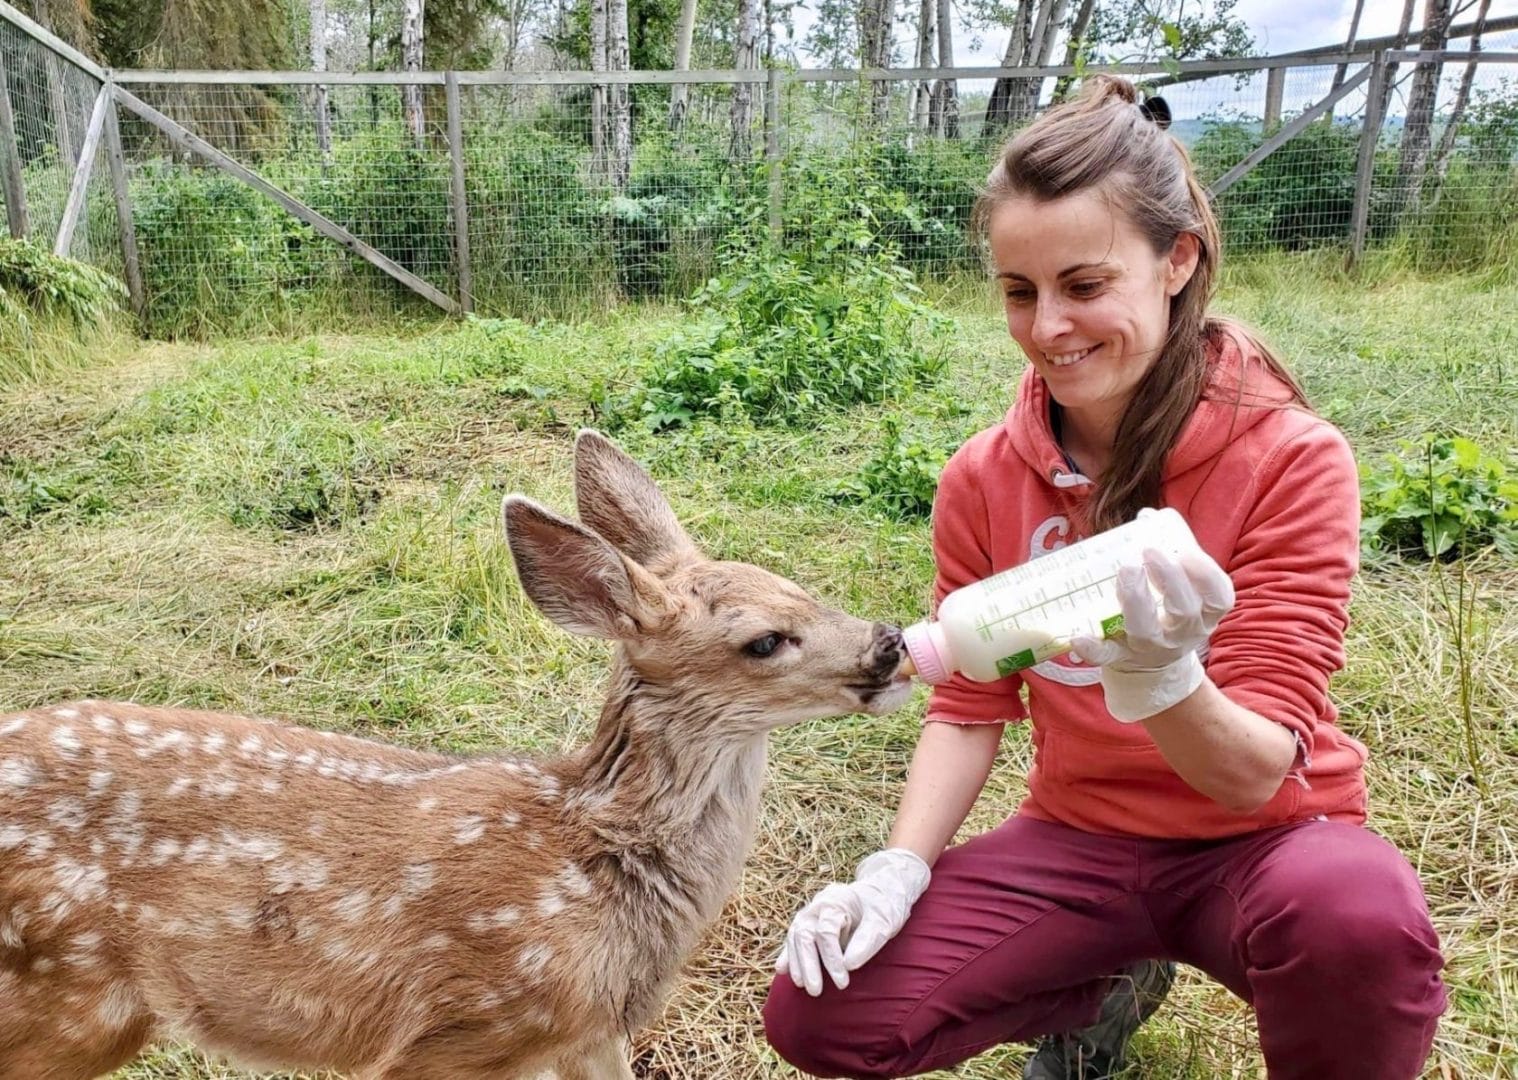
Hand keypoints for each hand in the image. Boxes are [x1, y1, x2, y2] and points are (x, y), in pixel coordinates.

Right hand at [776, 848, 929, 995]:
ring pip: (796, 936)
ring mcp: (812, 912)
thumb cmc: (885, 904)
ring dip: (797, 962)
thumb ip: (867, 940)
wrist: (884, 887)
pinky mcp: (812, 922)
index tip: (842, 982)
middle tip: (815, 992)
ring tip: (801, 986)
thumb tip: (849, 965)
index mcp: (836, 900)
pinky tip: (782, 969)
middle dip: (808, 964)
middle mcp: (818, 905)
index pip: (825, 932)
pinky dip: (789, 953)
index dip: (832, 959)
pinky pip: (795, 938)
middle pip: (804, 934)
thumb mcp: (884, 920)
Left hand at [1072, 546, 1234, 721]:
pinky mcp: (1119, 658)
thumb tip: (1148, 516)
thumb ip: (1170, 548)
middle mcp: (1182, 633)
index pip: (1218, 598)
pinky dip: (1092, 648)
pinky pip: (1106, 656)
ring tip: (1126, 569)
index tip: (1186, 552)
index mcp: (1203, 612)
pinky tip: (1079, 635)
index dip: (1206, 575)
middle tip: (1150, 551)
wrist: (1151, 661)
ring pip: (1146, 630)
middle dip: (1169, 579)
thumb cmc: (1167, 607)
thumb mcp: (1179, 583)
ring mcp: (1150, 648)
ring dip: (1135, 599)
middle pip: (1184, 611)